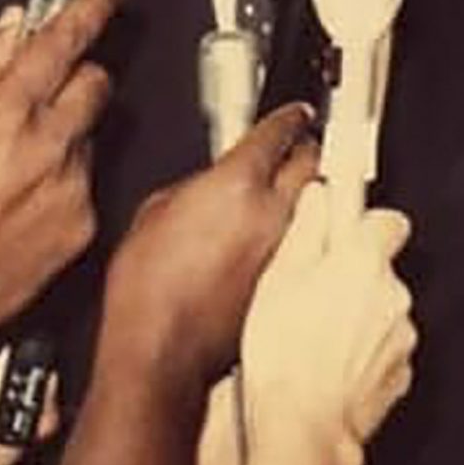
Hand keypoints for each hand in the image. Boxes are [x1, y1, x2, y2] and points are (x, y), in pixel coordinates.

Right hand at [0, 0, 118, 406]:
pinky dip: (64, 181)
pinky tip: (22, 202)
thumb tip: (9, 28)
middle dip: (76, 75)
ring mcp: (71, 190)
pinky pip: (88, 183)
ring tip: (12, 169)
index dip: (89, 6)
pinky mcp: (83, 227)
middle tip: (40, 94)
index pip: (62, 42)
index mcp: (5, 115)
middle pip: (95, 82)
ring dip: (64, 134)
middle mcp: (49, 148)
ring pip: (89, 135)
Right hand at [96, 103, 316, 396]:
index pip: (279, 131)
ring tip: (285, 196)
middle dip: (307, 150)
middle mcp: (273, 214)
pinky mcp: (290, 284)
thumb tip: (212, 184)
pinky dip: (297, 237)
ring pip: (315, 206)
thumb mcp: (156, 212)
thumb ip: (196, 185)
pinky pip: (303, 246)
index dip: (288, 117)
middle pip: (312, 163)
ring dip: (306, 195)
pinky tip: (271, 245)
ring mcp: (287, 251)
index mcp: (238, 184)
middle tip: (296, 146)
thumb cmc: (149, 290)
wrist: (162, 351)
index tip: (292, 114)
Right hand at [239, 185, 415, 464]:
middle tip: (311, 293)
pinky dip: (362, 351)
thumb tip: (320, 196)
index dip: (362, 223)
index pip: (387, 219)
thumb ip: (307, 228)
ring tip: (313, 335)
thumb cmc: (284, 356)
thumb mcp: (279, 277)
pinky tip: (328, 363)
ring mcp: (401, 336)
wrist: (303, 428)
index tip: (341, 228)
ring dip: (357, 315)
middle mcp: (393, 294)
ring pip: (382, 310)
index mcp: (364, 261)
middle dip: (353, 274)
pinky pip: (383, 348)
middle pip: (381, 267)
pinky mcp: (399, 373)